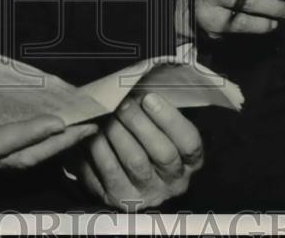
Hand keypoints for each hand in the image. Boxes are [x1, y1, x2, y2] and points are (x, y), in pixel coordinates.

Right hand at [0, 77, 96, 197]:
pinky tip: (52, 138)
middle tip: (91, 124)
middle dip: (60, 143)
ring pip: (23, 161)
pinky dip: (38, 149)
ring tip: (83, 128)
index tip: (59, 122)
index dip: (31, 134)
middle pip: (24, 157)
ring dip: (55, 147)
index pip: (0, 143)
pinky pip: (14, 160)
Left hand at [77, 92, 202, 210]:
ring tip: (107, 113)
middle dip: (139, 122)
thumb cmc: (147, 140)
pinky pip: (107, 171)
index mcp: (190, 162)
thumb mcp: (162, 127)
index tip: (149, 97)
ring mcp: (146, 194)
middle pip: (162, 153)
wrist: (127, 178)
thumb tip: (138, 86)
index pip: (189, 143)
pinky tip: (94, 130)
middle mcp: (173, 182)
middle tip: (123, 102)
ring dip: (118, 132)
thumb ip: (157, 110)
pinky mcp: (119, 198)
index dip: (169, 119)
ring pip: (134, 161)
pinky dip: (99, 147)